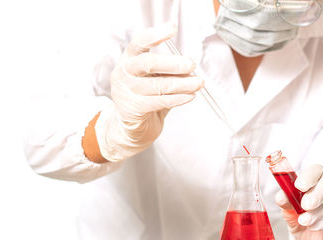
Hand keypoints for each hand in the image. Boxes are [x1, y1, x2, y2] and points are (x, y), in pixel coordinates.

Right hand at [95, 23, 203, 161]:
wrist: (132, 127)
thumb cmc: (146, 98)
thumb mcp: (155, 79)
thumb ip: (169, 72)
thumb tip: (190, 67)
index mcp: (129, 59)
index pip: (140, 42)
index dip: (156, 35)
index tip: (172, 28)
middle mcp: (124, 72)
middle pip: (148, 63)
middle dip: (173, 64)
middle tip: (191, 64)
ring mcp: (126, 91)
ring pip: (158, 85)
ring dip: (182, 84)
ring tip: (198, 83)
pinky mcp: (133, 108)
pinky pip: (160, 101)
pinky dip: (178, 98)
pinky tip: (190, 96)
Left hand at [276, 164, 322, 239]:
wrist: (308, 235)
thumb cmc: (299, 213)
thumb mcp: (288, 207)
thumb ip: (285, 200)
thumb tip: (281, 197)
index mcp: (316, 175)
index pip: (316, 170)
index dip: (308, 177)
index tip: (299, 186)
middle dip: (318, 194)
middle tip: (305, 205)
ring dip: (318, 212)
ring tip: (304, 220)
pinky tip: (313, 226)